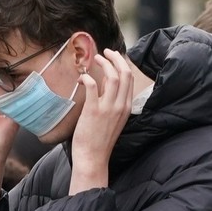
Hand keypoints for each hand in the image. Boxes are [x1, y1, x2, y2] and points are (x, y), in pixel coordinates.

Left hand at [69, 50, 133, 194]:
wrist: (93, 158)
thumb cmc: (100, 140)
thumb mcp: (113, 119)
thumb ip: (112, 102)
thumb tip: (104, 84)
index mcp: (126, 107)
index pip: (129, 78)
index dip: (121, 63)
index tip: (113, 57)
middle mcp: (120, 106)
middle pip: (124, 73)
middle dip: (115, 58)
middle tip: (104, 52)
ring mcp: (108, 108)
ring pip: (112, 77)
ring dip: (103, 63)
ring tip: (94, 59)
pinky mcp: (93, 111)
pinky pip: (92, 86)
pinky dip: (87, 77)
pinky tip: (81, 78)